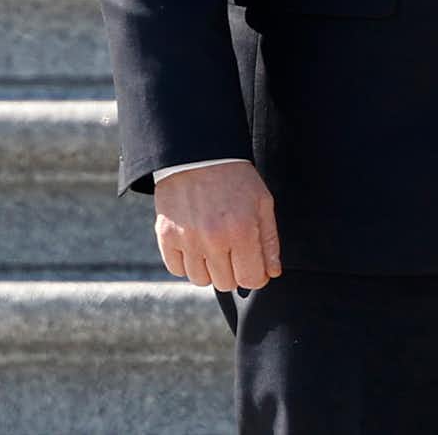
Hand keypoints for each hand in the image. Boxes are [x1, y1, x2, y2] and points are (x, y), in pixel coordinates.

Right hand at [153, 161, 281, 289]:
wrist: (197, 154)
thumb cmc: (234, 177)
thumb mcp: (262, 202)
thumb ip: (269, 241)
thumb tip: (272, 272)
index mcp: (242, 230)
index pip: (251, 280)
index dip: (256, 276)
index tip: (254, 267)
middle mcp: (213, 239)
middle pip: (226, 283)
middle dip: (233, 271)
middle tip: (233, 250)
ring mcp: (187, 239)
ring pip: (200, 280)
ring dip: (209, 269)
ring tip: (213, 246)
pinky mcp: (165, 236)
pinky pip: (176, 269)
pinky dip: (186, 263)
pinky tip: (194, 245)